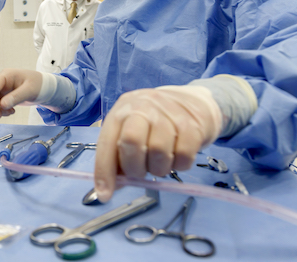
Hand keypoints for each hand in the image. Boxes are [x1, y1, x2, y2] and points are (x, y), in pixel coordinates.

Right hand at [0, 69, 42, 117]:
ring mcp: (2, 88)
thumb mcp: (30, 90)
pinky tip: (11, 111)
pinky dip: (1, 110)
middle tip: (1, 115)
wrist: (44, 88)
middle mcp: (2, 81)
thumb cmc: (39, 85)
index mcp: (7, 75)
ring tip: (10, 112)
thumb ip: (16, 97)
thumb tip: (2, 105)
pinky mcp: (4, 96)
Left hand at [94, 85, 221, 201]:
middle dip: (134, 167)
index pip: (108, 142)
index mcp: (122, 111)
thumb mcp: (131, 130)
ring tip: (161, 163)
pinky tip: (178, 157)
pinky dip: (180, 165)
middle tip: (142, 170)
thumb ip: (118, 157)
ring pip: (159, 151)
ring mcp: (168, 113)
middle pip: (132, 142)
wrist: (192, 101)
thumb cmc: (155, 121)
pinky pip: (184, 156)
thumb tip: (109, 189)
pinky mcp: (192, 124)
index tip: (104, 195)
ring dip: (159, 168)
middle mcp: (142, 107)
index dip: (104, 171)